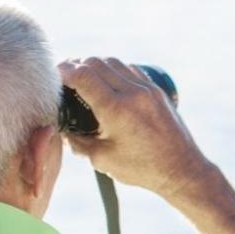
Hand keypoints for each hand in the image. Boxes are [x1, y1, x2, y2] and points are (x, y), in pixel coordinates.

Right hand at [58, 57, 217, 202]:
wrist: (182, 170)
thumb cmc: (142, 169)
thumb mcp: (102, 159)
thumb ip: (77, 141)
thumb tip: (61, 126)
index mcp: (116, 109)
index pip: (82, 75)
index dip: (62, 71)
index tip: (52, 77)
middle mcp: (132, 93)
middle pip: (95, 63)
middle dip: (76, 66)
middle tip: (65, 78)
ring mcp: (147, 89)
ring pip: (113, 62)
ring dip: (95, 66)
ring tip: (84, 79)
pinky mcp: (157, 91)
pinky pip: (130, 69)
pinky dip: (114, 71)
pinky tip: (108, 83)